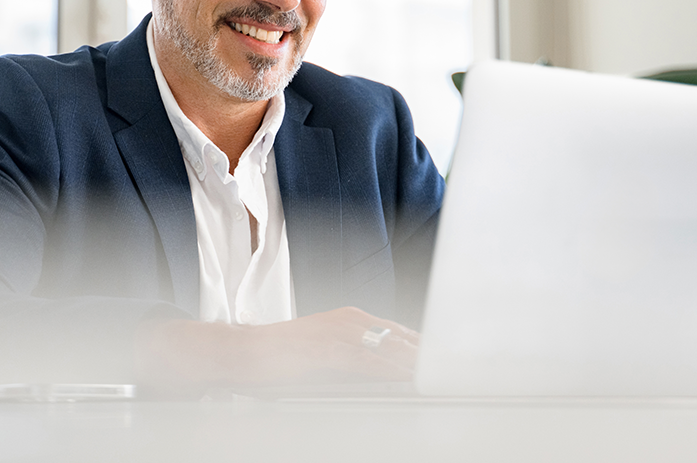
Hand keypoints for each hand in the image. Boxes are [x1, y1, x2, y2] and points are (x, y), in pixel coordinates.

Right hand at [133, 307, 418, 391]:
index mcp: (350, 317)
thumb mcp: (326, 348)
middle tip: (451, 369)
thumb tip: (389, 371)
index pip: (398, 331)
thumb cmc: (284, 355)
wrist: (246, 352)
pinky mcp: (326, 351)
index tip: (446, 359)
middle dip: (424, 355)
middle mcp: (348, 320)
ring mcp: (337, 334)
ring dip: (412, 364)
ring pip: (386, 349)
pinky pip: (364, 362)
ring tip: (435, 377)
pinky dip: (387, 371)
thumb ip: (357, 355)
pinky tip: (402, 379)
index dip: (422, 346)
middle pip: (398, 337)